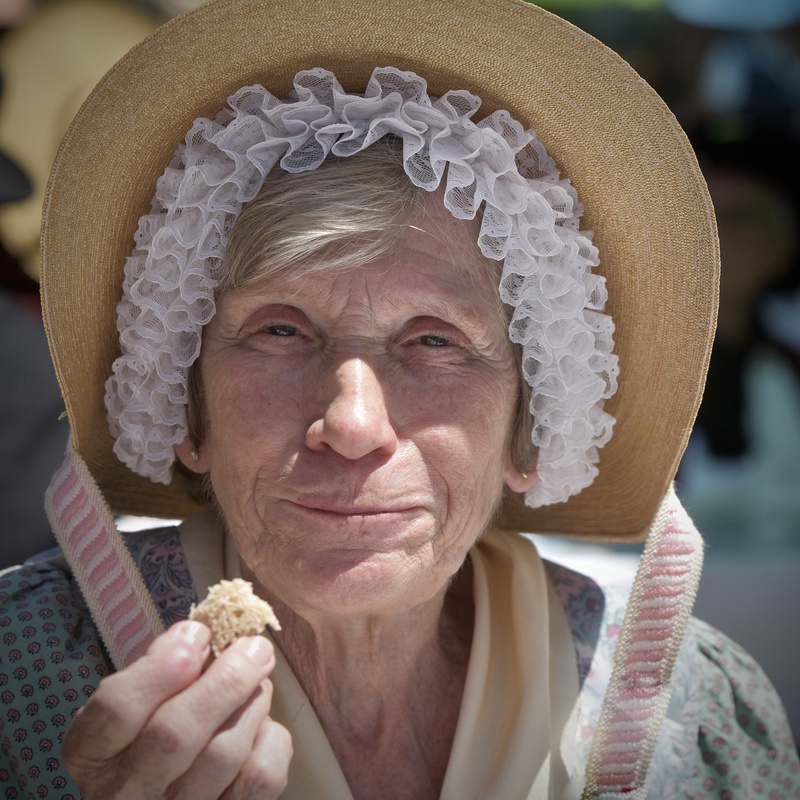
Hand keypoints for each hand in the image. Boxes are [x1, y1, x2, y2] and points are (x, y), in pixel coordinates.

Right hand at [61, 620, 292, 798]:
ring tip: (258, 682)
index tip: (198, 633)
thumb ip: (159, 671)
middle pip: (175, 734)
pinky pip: (259, 779)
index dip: (161, 666)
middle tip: (253, 649)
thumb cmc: (153, 736)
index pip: (115, 711)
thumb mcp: (137, 704)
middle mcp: (124, 794)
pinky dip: (270, 740)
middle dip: (224, 681)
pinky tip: (261, 726)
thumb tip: (197, 636)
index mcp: (94, 755)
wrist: (168, 797)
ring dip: (251, 704)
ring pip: (223, 755)